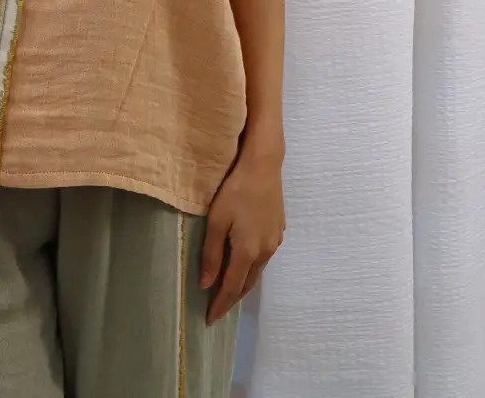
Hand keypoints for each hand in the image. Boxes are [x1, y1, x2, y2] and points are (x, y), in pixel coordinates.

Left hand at [201, 154, 285, 325]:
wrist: (263, 165)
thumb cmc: (235, 190)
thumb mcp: (216, 220)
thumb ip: (210, 254)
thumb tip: (205, 284)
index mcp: (248, 251)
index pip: (232, 288)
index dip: (220, 305)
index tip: (209, 320)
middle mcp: (265, 251)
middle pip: (247, 283)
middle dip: (232, 298)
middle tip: (217, 308)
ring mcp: (275, 240)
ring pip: (257, 270)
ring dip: (243, 282)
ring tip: (229, 290)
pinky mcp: (279, 228)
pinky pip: (264, 256)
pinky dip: (252, 266)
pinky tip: (245, 262)